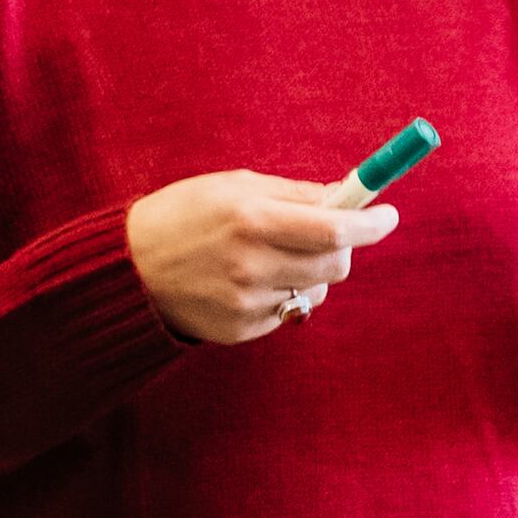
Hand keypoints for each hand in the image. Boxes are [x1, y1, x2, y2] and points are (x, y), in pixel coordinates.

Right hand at [126, 169, 397, 344]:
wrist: (129, 268)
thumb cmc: (186, 215)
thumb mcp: (235, 187)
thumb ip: (293, 194)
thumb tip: (346, 197)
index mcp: (252, 220)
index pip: (334, 227)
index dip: (371, 223)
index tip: (389, 215)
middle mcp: (252, 264)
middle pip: (336, 265)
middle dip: (343, 247)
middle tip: (327, 234)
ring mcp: (246, 302)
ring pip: (315, 292)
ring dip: (310, 274)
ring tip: (273, 257)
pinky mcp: (240, 330)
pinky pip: (287, 313)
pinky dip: (282, 295)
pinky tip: (248, 281)